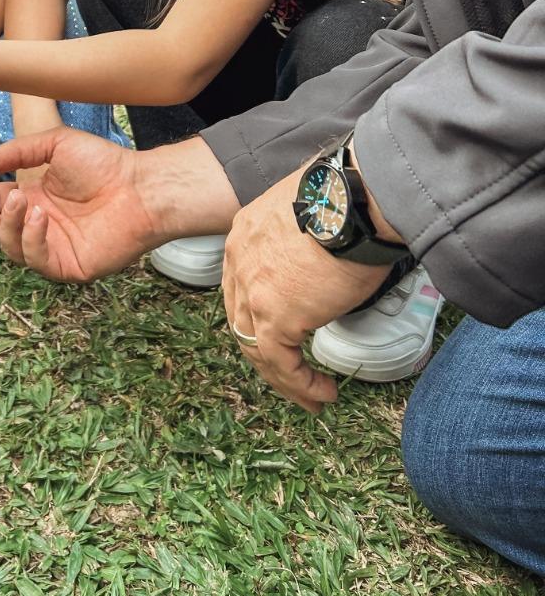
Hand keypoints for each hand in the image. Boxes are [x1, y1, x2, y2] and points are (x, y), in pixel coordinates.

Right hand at [0, 127, 158, 280]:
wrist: (141, 186)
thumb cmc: (104, 163)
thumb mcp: (56, 144)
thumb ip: (19, 151)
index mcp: (33, 200)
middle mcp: (38, 226)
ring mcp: (52, 248)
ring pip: (9, 248)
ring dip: (7, 224)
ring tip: (20, 199)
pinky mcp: (68, 265)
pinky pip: (36, 261)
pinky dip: (31, 240)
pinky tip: (39, 217)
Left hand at [222, 172, 392, 413]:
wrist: (357, 200)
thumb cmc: (349, 201)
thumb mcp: (311, 218)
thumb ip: (303, 243)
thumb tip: (327, 259)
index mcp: (245, 234)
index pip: (243, 286)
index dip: (261, 315)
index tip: (287, 334)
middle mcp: (239, 260)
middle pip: (243, 320)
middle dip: (268, 354)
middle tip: (294, 375)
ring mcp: (253, 289)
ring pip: (256, 347)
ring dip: (285, 378)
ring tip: (313, 396)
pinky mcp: (275, 316)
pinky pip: (279, 363)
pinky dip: (299, 384)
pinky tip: (321, 392)